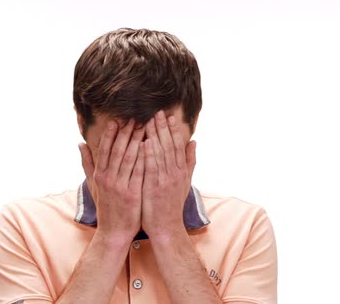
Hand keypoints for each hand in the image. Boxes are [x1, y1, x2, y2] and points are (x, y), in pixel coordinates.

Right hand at [78, 119, 145, 242]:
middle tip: (135, 117)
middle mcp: (108, 178)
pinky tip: (150, 146)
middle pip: (118, 150)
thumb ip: (87, 163)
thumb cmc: (106, 207)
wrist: (113, 232)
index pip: (105, 149)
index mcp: (99, 175)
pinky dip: (144, 158)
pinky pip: (139, 172)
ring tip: (145, 126)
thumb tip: (80, 144)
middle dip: (126, 132)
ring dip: (136, 140)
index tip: (117, 119)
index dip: (111, 134)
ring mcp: (120, 186)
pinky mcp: (132, 194)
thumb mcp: (93, 185)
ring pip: (129, 158)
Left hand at [141, 110, 196, 238]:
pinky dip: (149, 154)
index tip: (168, 116)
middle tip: (157, 112)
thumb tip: (194, 142)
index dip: (173, 130)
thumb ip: (189, 161)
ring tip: (150, 121)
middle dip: (163, 128)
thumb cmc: (172, 204)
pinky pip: (152, 167)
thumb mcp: (184, 181)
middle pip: (169, 146)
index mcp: (181, 170)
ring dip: (155, 136)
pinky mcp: (155, 187)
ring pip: (161, 153)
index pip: (177, 145)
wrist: (167, 227)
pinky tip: (145, 142)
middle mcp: (175, 173)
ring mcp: (165, 180)